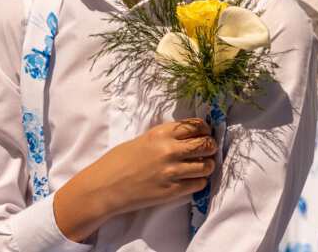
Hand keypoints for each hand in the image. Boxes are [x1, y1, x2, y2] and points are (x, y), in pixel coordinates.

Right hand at [54, 117, 216, 241]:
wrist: (106, 186)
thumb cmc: (121, 160)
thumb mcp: (145, 140)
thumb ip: (167, 137)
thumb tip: (190, 136)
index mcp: (161, 133)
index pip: (196, 125)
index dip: (205, 129)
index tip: (205, 133)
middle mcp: (169, 150)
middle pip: (206, 144)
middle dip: (211, 147)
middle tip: (208, 150)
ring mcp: (172, 171)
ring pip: (207, 166)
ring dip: (207, 165)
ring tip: (201, 166)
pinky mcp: (172, 191)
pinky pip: (199, 183)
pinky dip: (199, 181)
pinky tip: (191, 180)